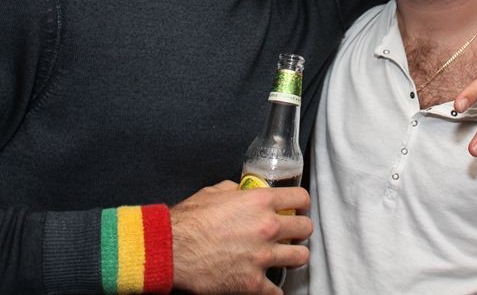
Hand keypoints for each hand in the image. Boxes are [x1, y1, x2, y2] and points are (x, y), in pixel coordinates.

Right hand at [171, 180, 311, 293]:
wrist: (170, 249)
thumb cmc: (188, 221)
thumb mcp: (214, 193)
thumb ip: (236, 190)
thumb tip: (244, 191)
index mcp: (260, 201)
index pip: (300, 197)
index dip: (301, 202)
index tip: (299, 208)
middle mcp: (267, 227)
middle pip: (305, 228)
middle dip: (299, 230)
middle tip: (292, 234)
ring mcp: (263, 257)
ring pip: (300, 257)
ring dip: (293, 257)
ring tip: (284, 257)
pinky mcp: (253, 283)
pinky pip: (277, 291)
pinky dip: (273, 290)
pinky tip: (267, 285)